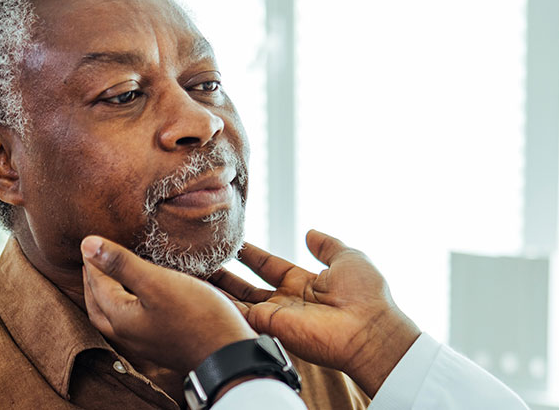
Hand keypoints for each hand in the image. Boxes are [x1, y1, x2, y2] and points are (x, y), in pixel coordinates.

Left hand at [80, 235, 256, 371]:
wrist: (228, 354)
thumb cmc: (197, 316)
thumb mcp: (158, 283)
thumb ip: (122, 264)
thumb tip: (86, 244)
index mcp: (120, 318)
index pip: (97, 284)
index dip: (93, 260)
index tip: (90, 240)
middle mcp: (127, 334)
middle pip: (98, 305)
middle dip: (93, 281)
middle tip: (94, 260)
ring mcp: (144, 343)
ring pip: (114, 316)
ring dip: (108, 295)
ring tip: (114, 276)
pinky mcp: (161, 344)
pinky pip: (132, 322)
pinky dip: (127, 305)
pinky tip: (143, 297)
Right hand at [208, 229, 420, 396]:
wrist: (368, 327)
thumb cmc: (365, 294)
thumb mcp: (347, 257)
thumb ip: (326, 245)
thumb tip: (311, 232)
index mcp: (304, 283)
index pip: (269, 266)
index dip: (251, 255)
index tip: (233, 242)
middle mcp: (286, 300)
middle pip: (247, 286)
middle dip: (224, 274)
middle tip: (202, 259)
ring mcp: (276, 315)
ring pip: (237, 300)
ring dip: (215, 287)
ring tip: (191, 271)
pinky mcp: (269, 326)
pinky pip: (238, 312)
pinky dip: (218, 302)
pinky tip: (199, 287)